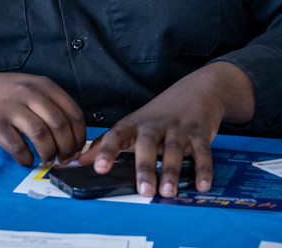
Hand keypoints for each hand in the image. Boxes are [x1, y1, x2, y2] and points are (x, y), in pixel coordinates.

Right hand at [0, 65, 85, 166]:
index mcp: (42, 85)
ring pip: (41, 135)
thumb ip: (48, 106)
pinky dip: (26, 158)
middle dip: (66, 148)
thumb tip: (71, 137)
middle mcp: (29, 92)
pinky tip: (25, 159)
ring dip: (48, 154)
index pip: (73, 112)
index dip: (79, 136)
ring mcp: (11, 106)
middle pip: (60, 125)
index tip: (77, 149)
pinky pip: (18, 146)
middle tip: (63, 159)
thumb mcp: (28, 88)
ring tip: (46, 160)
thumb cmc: (1, 93)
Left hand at [78, 62, 253, 197]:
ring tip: (168, 192)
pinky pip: (202, 151)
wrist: (197, 89)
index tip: (98, 168)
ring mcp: (178, 127)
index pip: (116, 135)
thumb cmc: (160, 114)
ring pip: (174, 149)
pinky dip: (203, 169)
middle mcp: (155, 124)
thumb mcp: (133, 124)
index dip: (106, 151)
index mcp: (135, 124)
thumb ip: (107, 143)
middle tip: (144, 190)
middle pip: (146, 144)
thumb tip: (78, 161)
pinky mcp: (199, 131)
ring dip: (171, 171)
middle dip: (145, 167)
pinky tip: (201, 185)